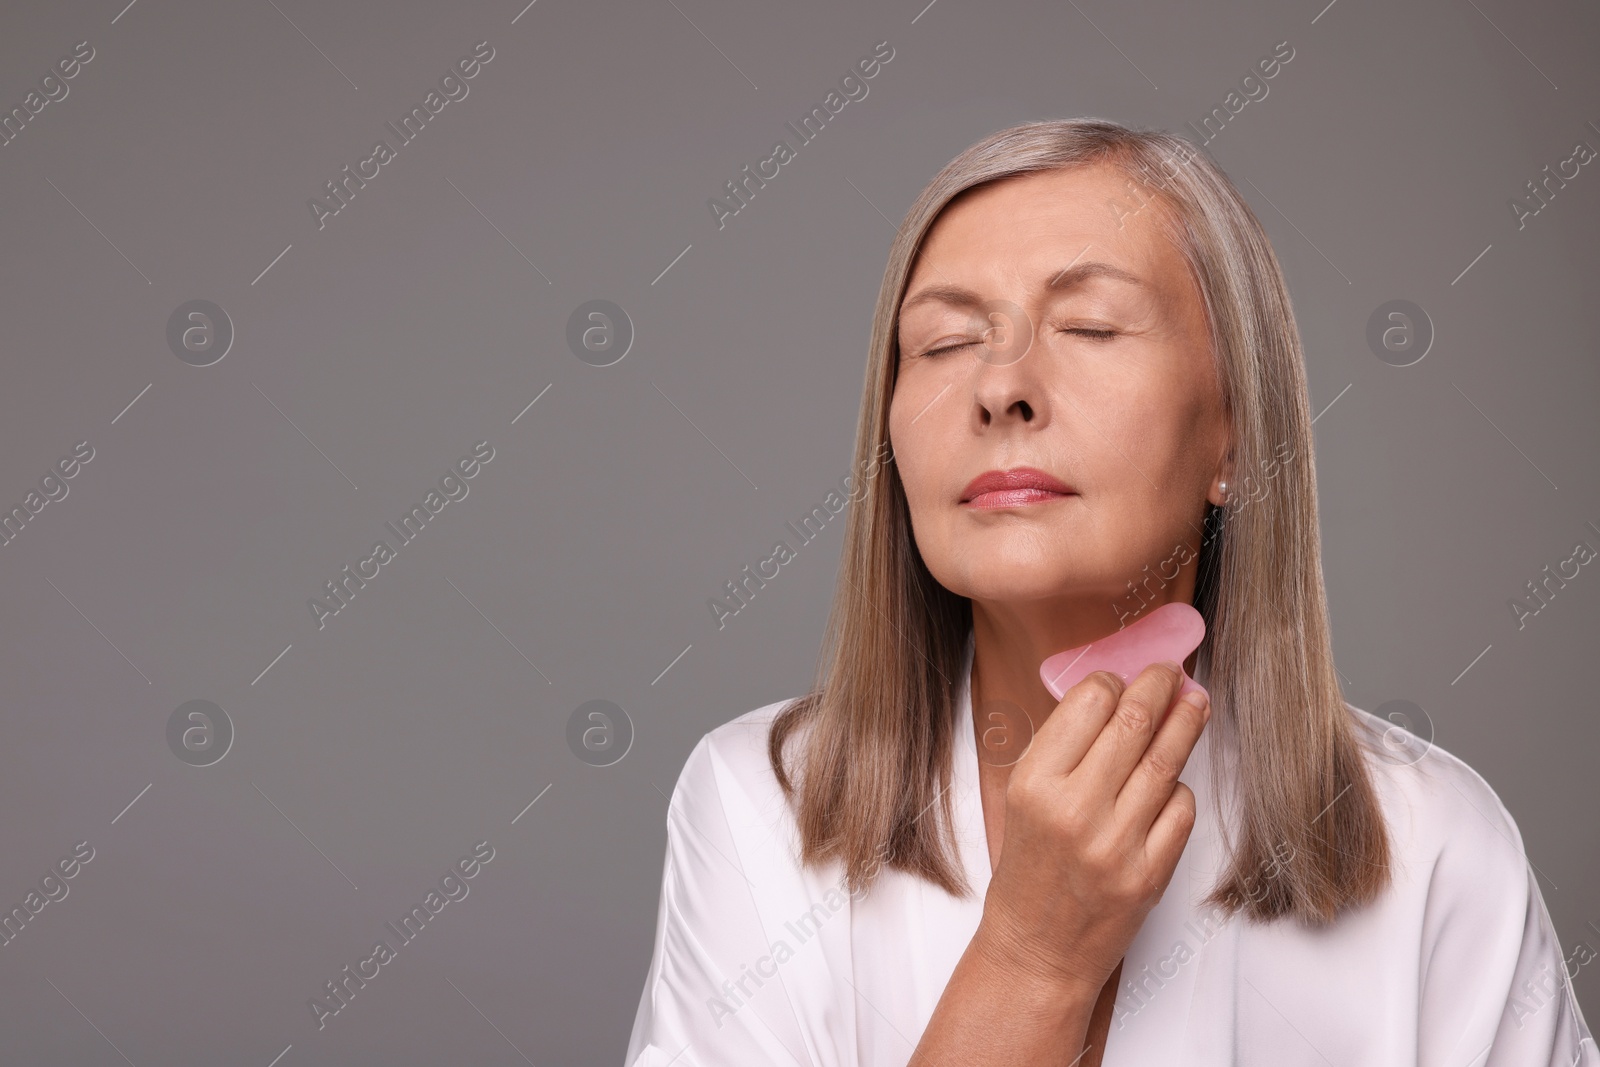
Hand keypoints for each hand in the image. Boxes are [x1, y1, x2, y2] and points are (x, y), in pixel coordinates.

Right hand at [972, 661, 1209, 999]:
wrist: (1037, 948)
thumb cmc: (1028, 870)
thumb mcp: (1023, 800)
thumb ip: (1063, 750)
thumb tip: (1113, 697)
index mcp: (1034, 783)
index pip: (1088, 705)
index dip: (1112, 681)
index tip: (1122, 676)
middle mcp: (1075, 810)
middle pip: (1134, 724)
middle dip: (1158, 686)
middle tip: (1170, 671)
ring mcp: (1117, 844)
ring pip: (1165, 761)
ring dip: (1186, 723)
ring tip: (1195, 702)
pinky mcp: (1149, 874)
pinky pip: (1180, 810)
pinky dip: (1180, 788)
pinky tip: (1174, 777)